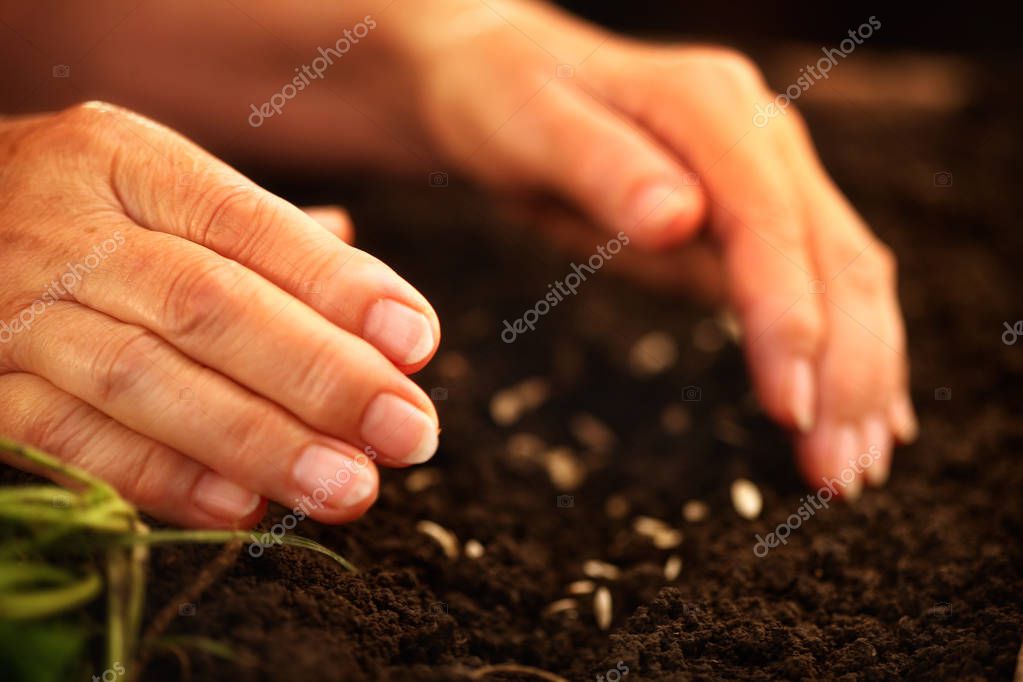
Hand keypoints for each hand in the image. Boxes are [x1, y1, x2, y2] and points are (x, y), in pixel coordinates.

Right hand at [0, 102, 440, 526]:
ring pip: (144, 379)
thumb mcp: (166, 194)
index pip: (251, 222)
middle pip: (208, 304)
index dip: (340, 288)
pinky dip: (162, 478)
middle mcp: (67, 226)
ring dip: (259, 441)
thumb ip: (274, 247)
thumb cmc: (89, 216)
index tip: (418, 343)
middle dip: (321, 375)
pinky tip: (245, 507)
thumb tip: (394, 317)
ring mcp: (13, 311)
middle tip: (409, 433)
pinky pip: (71, 441)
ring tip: (350, 486)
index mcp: (127, 160)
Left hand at [394, 0, 916, 493]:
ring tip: (849, 470)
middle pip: (834, 259)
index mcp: (708, 106)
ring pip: (847, 279)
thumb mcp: (529, 127)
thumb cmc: (504, 99)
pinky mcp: (759, 216)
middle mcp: (758, 136)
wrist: (506, 77)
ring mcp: (767, 174)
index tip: (790, 408)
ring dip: (859, 378)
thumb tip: (679, 220)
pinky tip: (861, 415)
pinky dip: (846, 355)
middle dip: (843, 372)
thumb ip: (601, 167)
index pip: (770, 222)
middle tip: (835, 475)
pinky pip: (822, 286)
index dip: (789, 317)